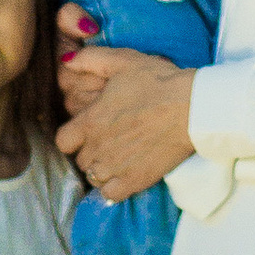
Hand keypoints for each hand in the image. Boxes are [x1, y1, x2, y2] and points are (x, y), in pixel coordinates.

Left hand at [56, 48, 196, 202]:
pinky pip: (111, 194)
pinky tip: (126, 174)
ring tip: (119, 157)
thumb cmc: (158, 81)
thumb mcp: (122, 61)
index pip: (63, 141)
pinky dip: (114, 187)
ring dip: (102, 169)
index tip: (88, 131)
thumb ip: (89, 59)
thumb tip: (66, 61)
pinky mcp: (134, 181)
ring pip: (94, 177)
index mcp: (90, 121)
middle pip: (80, 160)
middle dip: (91, 151)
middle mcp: (97, 148)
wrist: (191, 107)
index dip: (73, 136)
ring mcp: (115, 167)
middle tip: (110, 140)